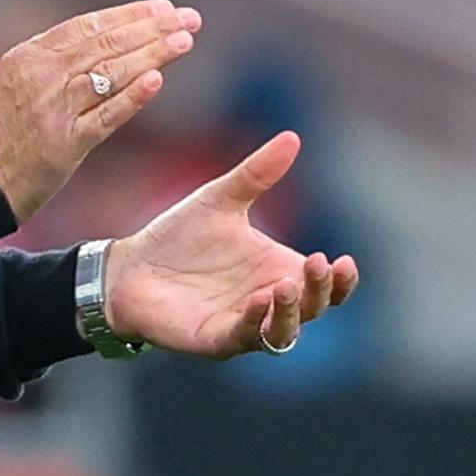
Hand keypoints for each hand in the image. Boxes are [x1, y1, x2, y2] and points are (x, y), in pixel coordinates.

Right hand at [0, 0, 201, 222]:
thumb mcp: (11, 83)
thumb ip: (50, 63)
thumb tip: (95, 45)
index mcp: (28, 55)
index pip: (88, 25)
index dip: (130, 14)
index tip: (164, 8)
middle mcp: (42, 75)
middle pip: (106, 42)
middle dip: (152, 28)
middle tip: (189, 19)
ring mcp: (54, 108)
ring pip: (111, 72)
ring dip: (152, 55)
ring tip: (184, 42)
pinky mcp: (64, 143)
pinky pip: (105, 116)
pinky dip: (133, 98)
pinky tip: (158, 82)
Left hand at [103, 131, 358, 357]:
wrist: (130, 265)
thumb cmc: (179, 237)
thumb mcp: (220, 199)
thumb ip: (256, 174)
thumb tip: (292, 136)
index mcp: (277, 271)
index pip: (325, 287)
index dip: (342, 281)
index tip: (344, 261)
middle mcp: (267, 302)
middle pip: (312, 308)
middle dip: (321, 291)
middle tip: (318, 264)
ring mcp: (243, 324)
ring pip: (283, 332)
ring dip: (291, 312)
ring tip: (286, 285)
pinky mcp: (215, 339)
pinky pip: (242, 337)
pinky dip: (253, 322)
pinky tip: (256, 300)